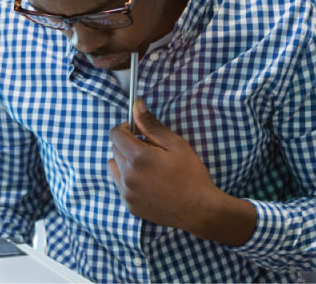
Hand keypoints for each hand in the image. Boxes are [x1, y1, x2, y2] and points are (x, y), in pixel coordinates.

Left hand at [107, 99, 255, 245]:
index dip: (126, 128)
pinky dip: (128, 179)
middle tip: (150, 150)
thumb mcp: (175, 144)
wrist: (200, 210)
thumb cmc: (191, 174)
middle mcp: (127, 175)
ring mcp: (127, 192)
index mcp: (137, 157)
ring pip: (115, 167)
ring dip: (126, 162)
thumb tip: (136, 105)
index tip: (138, 131)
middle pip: (115, 149)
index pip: (115, 134)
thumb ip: (151, 124)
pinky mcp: (129, 205)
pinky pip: (120, 185)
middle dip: (128, 145)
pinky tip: (148, 182)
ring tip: (148, 166)